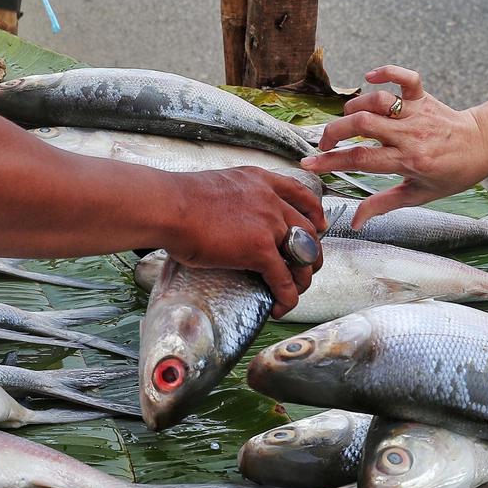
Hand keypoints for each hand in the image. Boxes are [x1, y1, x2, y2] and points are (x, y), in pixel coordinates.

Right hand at [163, 167, 325, 317]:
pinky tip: (281, 307)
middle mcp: (271, 200)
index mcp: (259, 181)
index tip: (318, 225)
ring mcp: (269, 224)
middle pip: (308, 228)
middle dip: (313, 251)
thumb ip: (233, 200)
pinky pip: (284, 278)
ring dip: (303, 277)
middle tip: (308, 267)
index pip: (300, 193)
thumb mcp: (217, 188)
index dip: (314, 213)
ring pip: (303, 254)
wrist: (169, 206)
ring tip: (294, 292)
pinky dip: (287, 296)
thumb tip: (224, 219)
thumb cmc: (178, 200)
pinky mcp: (260, 250)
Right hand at [299, 65, 487, 227]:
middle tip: (324, 143)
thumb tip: (355, 222)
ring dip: (354, 106)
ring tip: (347, 120)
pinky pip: (405, 77)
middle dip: (334, 132)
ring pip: (377, 100)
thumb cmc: (450, 174)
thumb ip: (383, 204)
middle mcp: (410, 135)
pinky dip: (386, 72)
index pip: (361, 160)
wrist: (482, 147)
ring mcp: (416, 113)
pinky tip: (370, 76)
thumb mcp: (417, 195)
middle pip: (362, 125)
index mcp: (408, 162)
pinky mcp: (423, 96)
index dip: (330, 162)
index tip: (308, 165)